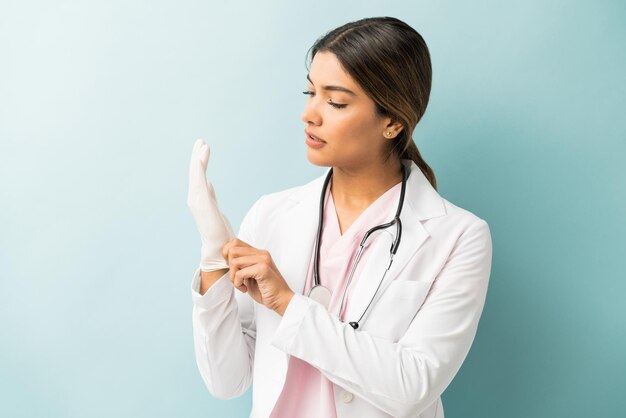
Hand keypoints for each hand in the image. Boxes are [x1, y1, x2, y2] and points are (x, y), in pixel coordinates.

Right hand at [187, 139, 234, 271]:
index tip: (203, 149)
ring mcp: (197, 199)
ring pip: (196, 174)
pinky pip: (199, 180)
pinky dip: (200, 167)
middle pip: (196, 173)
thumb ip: (210, 195)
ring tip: (203, 144)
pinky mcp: (201, 201)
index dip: (200, 163)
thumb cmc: (218, 231)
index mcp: (200, 199)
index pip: (199, 177)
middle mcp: (195, 198)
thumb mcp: (214, 208)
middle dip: (197, 157)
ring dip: (198, 159)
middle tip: (201, 141)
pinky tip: (202, 156)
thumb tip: (208, 184)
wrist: (218, 247)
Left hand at [222, 238, 294, 315]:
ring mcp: (263, 260)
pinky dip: (238, 284)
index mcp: (258, 252)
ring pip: (234, 262)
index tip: (233, 269)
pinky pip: (239, 273)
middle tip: (236, 278)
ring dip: (233, 277)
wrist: (281, 300)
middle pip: (232, 250)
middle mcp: (261, 253)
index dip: (228, 256)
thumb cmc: (264, 289)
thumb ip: (241, 264)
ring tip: (241, 285)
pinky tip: (245, 289)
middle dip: (229, 266)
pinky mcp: (263, 269)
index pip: (235, 242)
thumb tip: (225, 257)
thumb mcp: (249, 274)